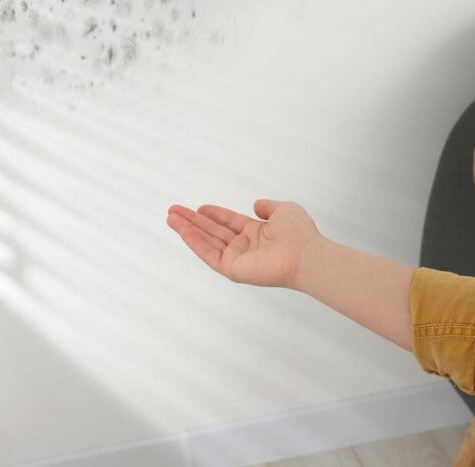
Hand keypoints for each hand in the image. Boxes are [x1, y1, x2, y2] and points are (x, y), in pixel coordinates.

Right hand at [166, 199, 323, 288]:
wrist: (303, 254)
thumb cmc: (299, 233)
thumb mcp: (284, 210)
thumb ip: (269, 207)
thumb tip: (256, 204)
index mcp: (257, 234)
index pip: (230, 223)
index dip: (214, 214)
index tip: (199, 207)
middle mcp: (246, 247)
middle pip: (213, 232)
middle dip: (193, 221)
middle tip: (173, 210)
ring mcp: (238, 259)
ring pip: (207, 243)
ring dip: (188, 230)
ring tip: (170, 218)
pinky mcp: (232, 270)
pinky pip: (210, 255)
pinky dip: (195, 243)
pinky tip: (183, 231)